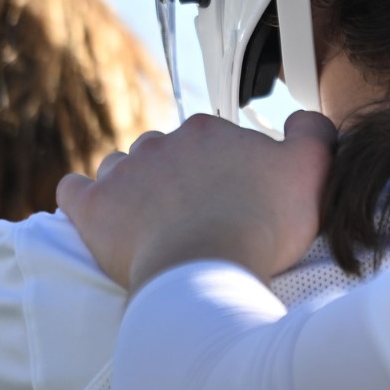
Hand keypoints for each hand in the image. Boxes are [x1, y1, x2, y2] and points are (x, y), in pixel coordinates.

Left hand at [56, 111, 335, 290]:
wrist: (205, 272)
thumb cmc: (261, 225)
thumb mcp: (312, 170)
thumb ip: (313, 132)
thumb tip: (302, 117)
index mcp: (209, 130)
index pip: (213, 140)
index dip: (225, 170)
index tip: (234, 201)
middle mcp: (162, 141)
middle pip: (166, 151)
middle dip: (178, 176)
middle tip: (197, 216)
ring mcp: (123, 173)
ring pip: (122, 167)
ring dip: (133, 186)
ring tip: (151, 221)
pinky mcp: (92, 208)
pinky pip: (75, 191)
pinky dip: (84, 199)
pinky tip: (98, 214)